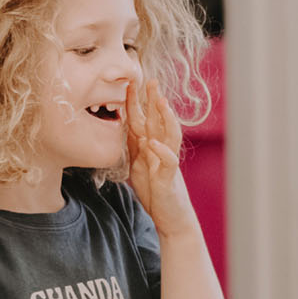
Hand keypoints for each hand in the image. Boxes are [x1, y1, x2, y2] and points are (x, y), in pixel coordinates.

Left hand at [124, 78, 197, 238]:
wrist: (171, 218)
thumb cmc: (155, 191)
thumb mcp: (138, 165)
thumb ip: (134, 146)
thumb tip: (126, 126)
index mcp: (152, 147)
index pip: (144, 120)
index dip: (137, 103)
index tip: (130, 83)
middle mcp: (162, 151)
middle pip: (160, 122)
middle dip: (155, 101)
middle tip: (151, 81)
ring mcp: (167, 164)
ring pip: (170, 136)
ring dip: (166, 118)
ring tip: (161, 102)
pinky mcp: (168, 179)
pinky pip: (168, 163)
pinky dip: (162, 152)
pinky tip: (154, 143)